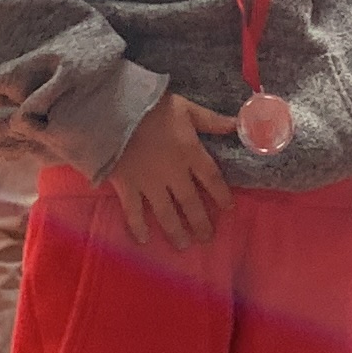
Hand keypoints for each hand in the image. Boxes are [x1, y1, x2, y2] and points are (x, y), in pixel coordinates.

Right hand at [108, 94, 235, 246]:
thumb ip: (211, 120)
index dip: (221, 194)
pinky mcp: (127, 187)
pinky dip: (138, 227)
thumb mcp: (185, 108)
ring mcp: (150, 183)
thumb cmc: (150, 107)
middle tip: (206, 238)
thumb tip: (238, 124)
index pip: (212, 178)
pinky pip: (134, 212)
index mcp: (190, 153)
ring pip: (167, 213)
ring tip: (183, 245)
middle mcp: (174, 174)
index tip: (228, 208)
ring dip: (176, 231)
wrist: (114, 111)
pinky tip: (144, 240)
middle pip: (191, 202)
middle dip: (200, 222)